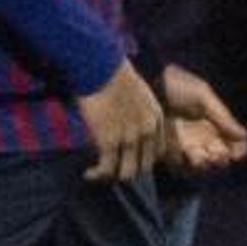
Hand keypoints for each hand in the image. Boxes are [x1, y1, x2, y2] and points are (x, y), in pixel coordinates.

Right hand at [76, 59, 165, 183]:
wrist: (101, 68)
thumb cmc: (113, 76)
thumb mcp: (139, 94)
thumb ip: (138, 113)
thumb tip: (125, 125)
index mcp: (156, 119)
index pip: (157, 153)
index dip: (142, 160)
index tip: (126, 159)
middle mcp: (147, 131)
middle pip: (144, 167)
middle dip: (127, 171)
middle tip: (110, 170)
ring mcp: (129, 138)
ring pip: (127, 173)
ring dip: (112, 177)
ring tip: (98, 174)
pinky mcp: (109, 141)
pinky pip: (106, 169)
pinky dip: (97, 175)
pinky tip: (89, 174)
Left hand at [156, 62, 246, 175]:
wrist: (145, 84)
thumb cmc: (176, 85)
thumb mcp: (203, 95)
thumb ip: (223, 117)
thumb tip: (244, 136)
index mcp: (215, 123)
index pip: (234, 143)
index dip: (239, 151)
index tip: (236, 155)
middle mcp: (203, 136)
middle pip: (220, 158)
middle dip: (220, 159)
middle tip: (215, 152)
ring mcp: (185, 144)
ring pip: (202, 166)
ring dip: (203, 164)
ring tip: (196, 154)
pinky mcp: (166, 151)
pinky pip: (179, 168)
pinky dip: (183, 167)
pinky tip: (182, 156)